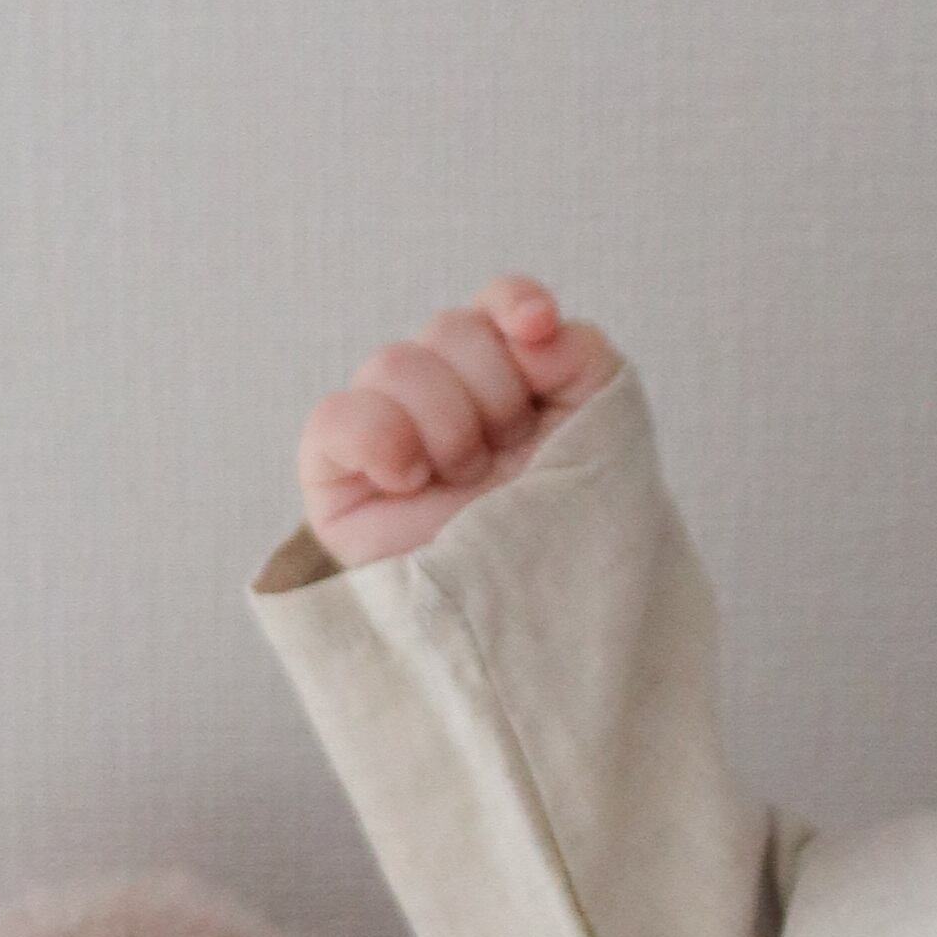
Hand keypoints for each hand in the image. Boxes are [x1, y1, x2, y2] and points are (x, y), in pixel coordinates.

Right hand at [299, 274, 625, 567]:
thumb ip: (581, 360)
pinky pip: (336, 416)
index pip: (497, 307)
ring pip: (395, 362)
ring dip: (448, 424)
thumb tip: (533, 326)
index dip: (514, 304)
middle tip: (509, 458)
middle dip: (494, 391)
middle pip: (450, 329)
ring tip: (469, 485)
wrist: (533, 632)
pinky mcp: (337, 476)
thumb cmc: (564, 540)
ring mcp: (388, 433)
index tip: (539, 330)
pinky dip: (378, 437)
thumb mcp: (601, 438)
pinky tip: (410, 477)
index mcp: (509, 386)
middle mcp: (445, 400)